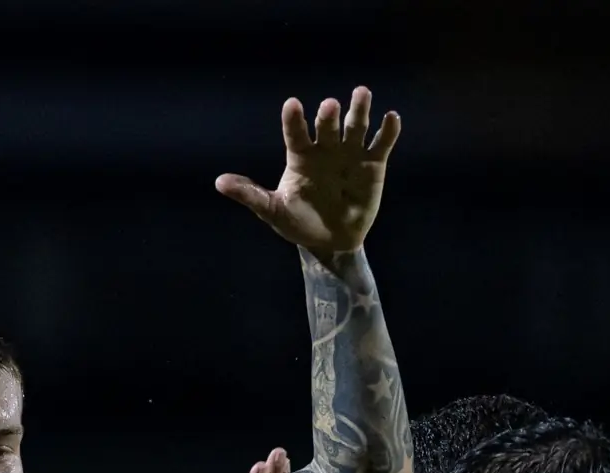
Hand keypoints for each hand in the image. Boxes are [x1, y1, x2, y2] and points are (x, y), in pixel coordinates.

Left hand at [216, 88, 400, 261]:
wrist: (330, 242)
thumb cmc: (298, 222)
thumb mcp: (273, 211)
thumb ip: (250, 194)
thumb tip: (219, 182)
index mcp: (300, 157)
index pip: (295, 134)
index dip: (293, 120)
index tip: (292, 104)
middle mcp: (325, 149)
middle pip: (327, 126)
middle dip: (328, 116)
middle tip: (329, 106)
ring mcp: (350, 154)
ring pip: (355, 126)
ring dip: (359, 110)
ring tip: (361, 93)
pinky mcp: (373, 164)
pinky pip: (381, 143)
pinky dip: (388, 131)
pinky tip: (391, 118)